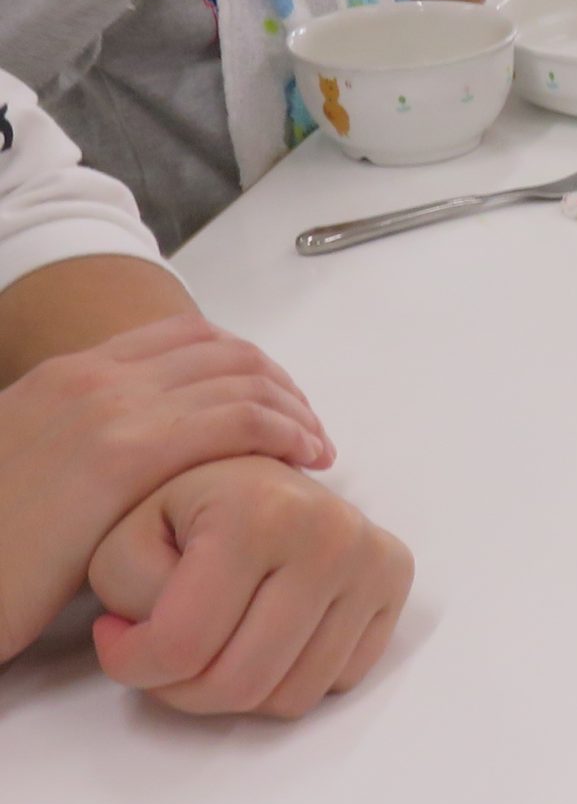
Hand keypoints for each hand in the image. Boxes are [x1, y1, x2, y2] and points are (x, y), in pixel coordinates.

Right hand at [0, 316, 333, 661]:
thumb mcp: (34, 466)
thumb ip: (85, 443)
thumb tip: (145, 455)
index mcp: (68, 375)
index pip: (186, 337)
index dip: (246, 363)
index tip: (274, 400)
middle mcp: (91, 378)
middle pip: (224, 350)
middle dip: (280, 383)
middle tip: (308, 426)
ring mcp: (106, 410)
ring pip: (240, 377)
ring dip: (293, 407)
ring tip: (316, 446)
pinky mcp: (121, 457)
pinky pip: (235, 420)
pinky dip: (284, 430)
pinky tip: (302, 458)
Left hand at [88, 457, 412, 718]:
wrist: (255, 472)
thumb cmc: (184, 507)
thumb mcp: (125, 536)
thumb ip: (124, 594)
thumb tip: (157, 648)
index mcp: (261, 512)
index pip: (184, 645)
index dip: (132, 662)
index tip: (116, 637)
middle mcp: (332, 533)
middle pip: (241, 683)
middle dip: (182, 691)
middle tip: (161, 659)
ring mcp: (373, 559)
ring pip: (292, 697)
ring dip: (237, 693)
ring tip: (210, 648)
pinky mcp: (396, 581)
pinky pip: (337, 682)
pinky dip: (291, 678)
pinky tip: (263, 637)